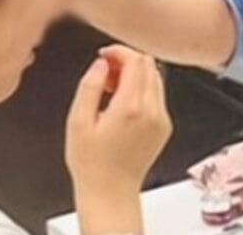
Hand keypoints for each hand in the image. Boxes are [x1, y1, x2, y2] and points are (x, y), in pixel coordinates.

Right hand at [65, 46, 172, 234]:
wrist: (110, 191)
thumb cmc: (91, 164)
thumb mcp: (77, 121)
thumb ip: (90, 86)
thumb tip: (101, 64)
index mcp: (130, 108)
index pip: (136, 61)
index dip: (118, 52)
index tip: (104, 56)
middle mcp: (152, 112)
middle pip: (149, 65)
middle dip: (127, 61)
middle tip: (105, 75)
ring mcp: (162, 120)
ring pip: (156, 77)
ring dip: (135, 75)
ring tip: (112, 91)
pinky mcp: (165, 127)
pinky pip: (158, 96)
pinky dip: (142, 90)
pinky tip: (123, 105)